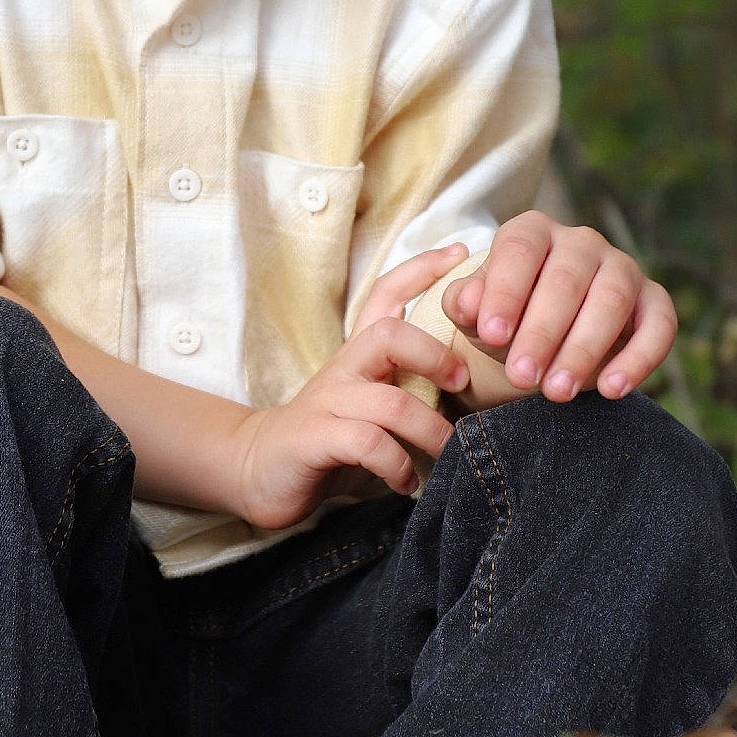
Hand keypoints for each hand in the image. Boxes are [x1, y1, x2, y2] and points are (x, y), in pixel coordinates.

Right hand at [228, 243, 472, 532]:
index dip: (421, 269)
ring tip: (447, 453)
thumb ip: (408, 387)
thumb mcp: (371, 403)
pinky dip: (397, 465)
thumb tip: (473, 384)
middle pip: (389, 334)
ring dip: (429, 431)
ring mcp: (328, 403)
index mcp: (358, 353)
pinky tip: (407, 483)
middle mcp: (344, 368)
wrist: (263, 469)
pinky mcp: (315, 439)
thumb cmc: (332, 436)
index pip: (385, 293)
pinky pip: (367, 444)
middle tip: (462, 384)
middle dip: (434, 354)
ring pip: (390, 401)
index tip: (459, 253)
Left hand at [441, 211, 676, 403]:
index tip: (492, 335)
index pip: (519, 249)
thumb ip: (465, 304)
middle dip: (542, 332)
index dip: (505, 291)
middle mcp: (581, 241)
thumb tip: (467, 303)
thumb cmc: (507, 320)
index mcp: (533, 231)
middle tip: (521, 377)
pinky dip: (639, 358)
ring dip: (584, 349)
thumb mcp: (477, 314)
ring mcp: (623, 268)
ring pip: (611, 299)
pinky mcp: (654, 301)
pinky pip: (659, 324)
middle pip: (566, 278)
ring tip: (557, 391)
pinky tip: (611, 389)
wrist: (544, 343)